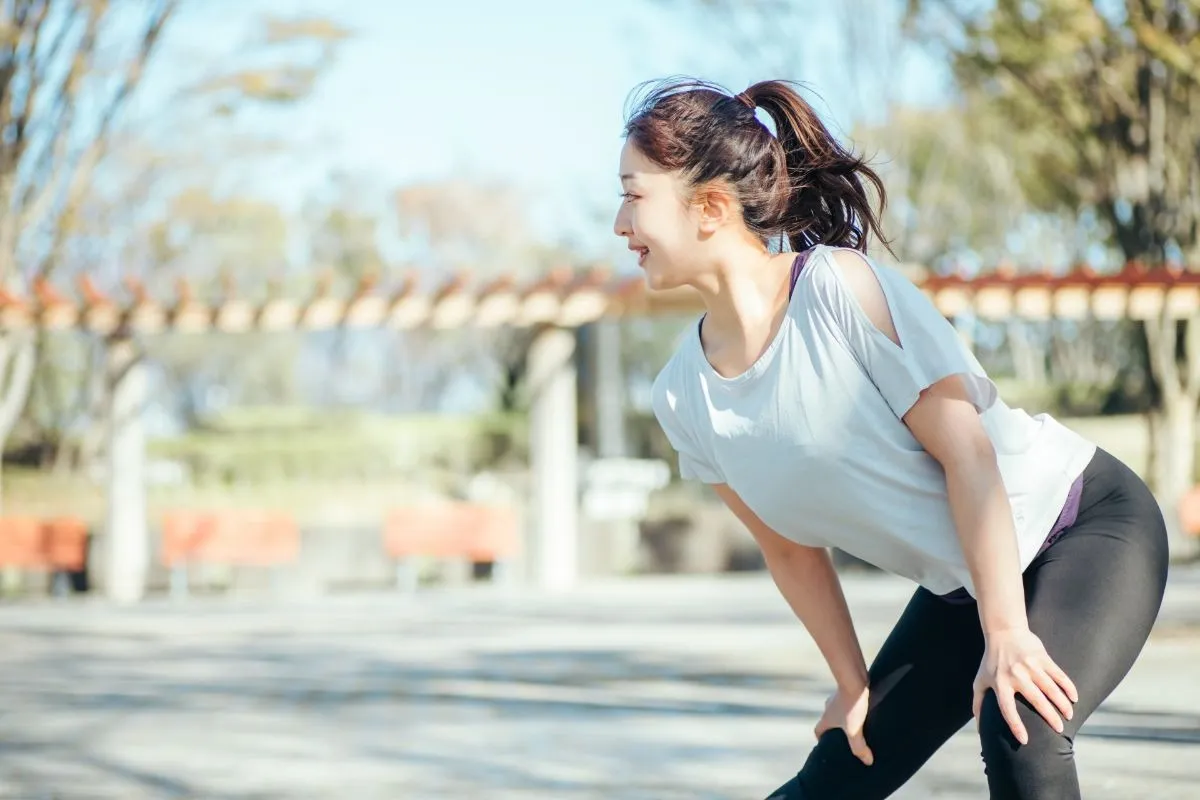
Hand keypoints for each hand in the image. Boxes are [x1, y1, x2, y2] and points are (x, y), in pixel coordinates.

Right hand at [815, 685, 873, 765]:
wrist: (854, 679)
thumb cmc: (852, 705)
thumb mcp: (855, 730)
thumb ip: (860, 747)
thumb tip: (867, 761)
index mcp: (826, 718)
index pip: (818, 731)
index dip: (821, 739)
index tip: (828, 745)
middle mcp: (828, 707)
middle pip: (829, 721)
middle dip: (836, 729)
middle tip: (846, 737)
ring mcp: (836, 698)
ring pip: (838, 711)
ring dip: (845, 717)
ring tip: (859, 724)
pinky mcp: (847, 690)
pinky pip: (847, 702)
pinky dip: (853, 707)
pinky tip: (864, 711)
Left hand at [973, 628, 1077, 744]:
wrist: (1003, 631)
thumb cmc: (991, 661)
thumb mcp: (980, 680)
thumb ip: (978, 704)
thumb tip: (980, 729)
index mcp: (1000, 683)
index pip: (1007, 709)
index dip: (1015, 725)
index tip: (1025, 740)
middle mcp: (1015, 675)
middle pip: (1036, 700)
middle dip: (1049, 717)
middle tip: (1059, 730)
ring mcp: (1030, 666)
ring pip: (1051, 688)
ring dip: (1062, 704)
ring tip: (1068, 716)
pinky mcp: (1042, 657)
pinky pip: (1058, 674)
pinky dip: (1068, 686)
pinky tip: (1074, 698)